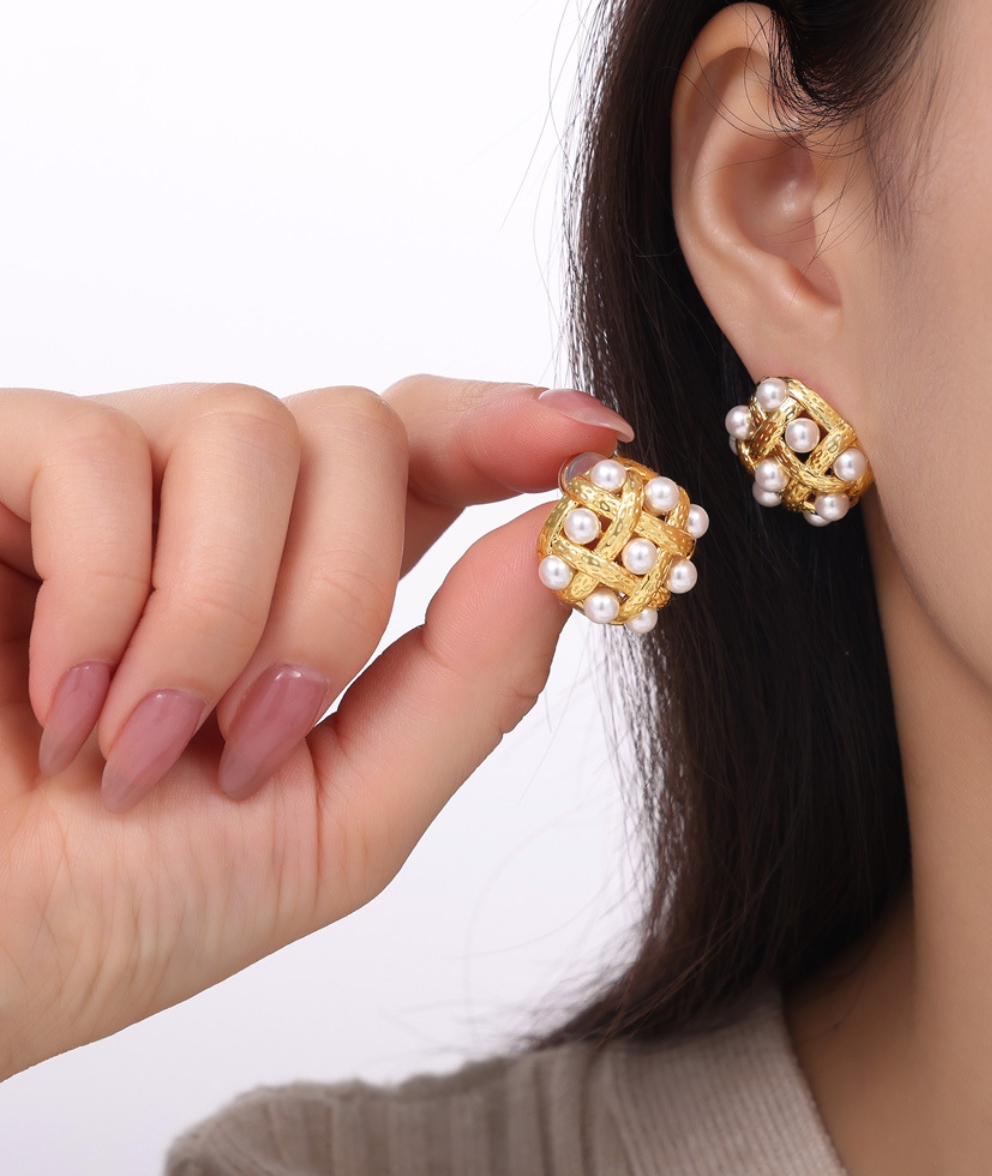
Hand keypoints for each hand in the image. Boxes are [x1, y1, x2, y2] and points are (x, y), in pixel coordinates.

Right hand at [0, 375, 632, 1079]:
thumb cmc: (131, 903)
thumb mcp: (346, 815)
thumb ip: (469, 681)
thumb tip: (563, 541)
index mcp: (312, 581)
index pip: (426, 450)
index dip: (508, 431)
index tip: (592, 441)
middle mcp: (220, 511)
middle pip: (356, 430)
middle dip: (337, 593)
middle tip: (258, 733)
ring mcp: (110, 478)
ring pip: (244, 427)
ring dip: (218, 612)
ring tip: (143, 741)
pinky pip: (92, 447)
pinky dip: (105, 595)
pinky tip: (61, 704)